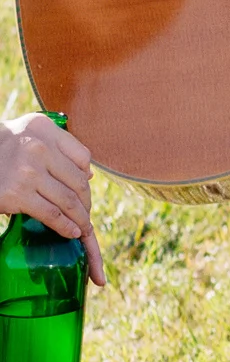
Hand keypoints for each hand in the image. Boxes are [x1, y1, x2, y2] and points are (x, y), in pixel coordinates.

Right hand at [0, 114, 104, 285]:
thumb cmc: (1, 149)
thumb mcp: (28, 135)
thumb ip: (57, 148)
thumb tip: (89, 174)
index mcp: (43, 129)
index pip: (82, 155)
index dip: (87, 177)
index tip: (85, 191)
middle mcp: (39, 147)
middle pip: (78, 181)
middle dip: (86, 203)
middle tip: (86, 215)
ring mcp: (28, 171)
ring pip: (68, 200)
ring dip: (81, 219)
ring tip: (84, 228)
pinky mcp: (17, 194)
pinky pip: (52, 214)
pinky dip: (66, 226)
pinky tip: (71, 232)